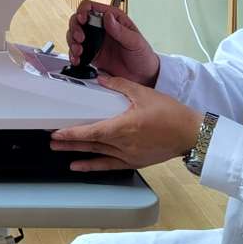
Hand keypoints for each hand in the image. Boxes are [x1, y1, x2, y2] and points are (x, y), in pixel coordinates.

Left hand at [51, 76, 203, 171]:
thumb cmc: (171, 114)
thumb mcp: (144, 93)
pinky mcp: (134, 161)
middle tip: (51, 140)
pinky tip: (79, 165)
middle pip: (91, 143)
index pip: (93, 131)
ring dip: (77, 152)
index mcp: (126, 126)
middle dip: (69, 142)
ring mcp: (129, 155)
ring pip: (97, 154)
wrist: (191, 133)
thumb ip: (120, 84)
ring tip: (59, 149)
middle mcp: (125, 144)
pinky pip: (109, 165)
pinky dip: (93, 165)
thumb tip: (101, 78)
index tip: (57, 132)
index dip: (73, 133)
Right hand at [68, 2, 160, 86]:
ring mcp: (95, 41)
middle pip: (78, 20)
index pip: (91, 7)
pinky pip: (77, 51)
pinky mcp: (91, 54)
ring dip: (72, 41)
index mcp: (113, 19)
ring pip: (74, 35)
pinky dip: (74, 55)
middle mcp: (102, 28)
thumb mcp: (135, 41)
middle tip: (80, 38)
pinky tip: (77, 59)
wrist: (143, 77)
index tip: (83, 19)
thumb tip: (108, 17)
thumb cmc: (143, 55)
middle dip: (75, 27)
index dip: (84, 10)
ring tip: (78, 50)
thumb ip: (120, 30)